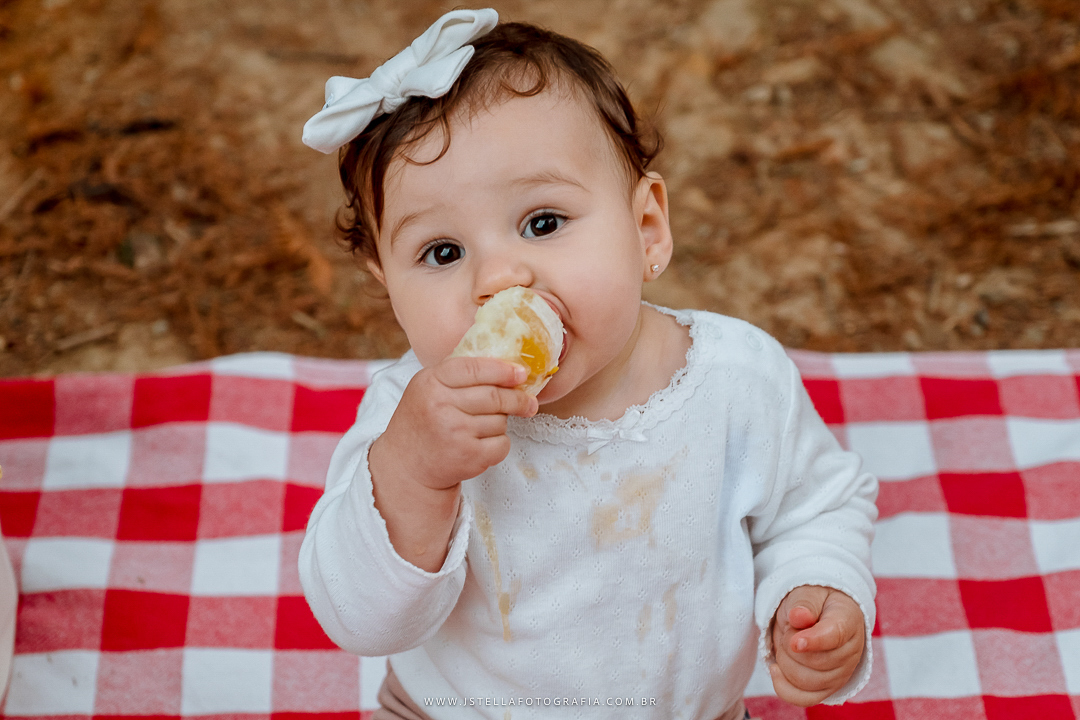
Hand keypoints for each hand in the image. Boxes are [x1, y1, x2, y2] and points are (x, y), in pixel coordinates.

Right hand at [368, 357, 536, 570]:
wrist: (406, 466)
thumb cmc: (422, 422)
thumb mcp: (427, 388)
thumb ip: (458, 374)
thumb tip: (507, 365)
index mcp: (430, 382)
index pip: (475, 368)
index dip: (503, 370)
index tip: (521, 373)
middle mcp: (441, 406)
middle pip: (494, 396)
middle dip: (517, 399)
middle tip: (529, 403)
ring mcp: (455, 432)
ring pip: (500, 420)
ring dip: (500, 423)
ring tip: (482, 428)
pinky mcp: (468, 456)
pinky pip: (502, 443)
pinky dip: (500, 444)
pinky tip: (483, 444)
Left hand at [768, 585, 865, 706]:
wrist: (819, 613)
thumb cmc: (813, 602)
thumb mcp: (807, 593)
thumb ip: (804, 604)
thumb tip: (799, 617)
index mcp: (848, 620)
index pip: (834, 636)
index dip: (813, 640)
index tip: (793, 640)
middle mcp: (851, 651)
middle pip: (816, 662)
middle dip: (789, 644)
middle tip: (788, 629)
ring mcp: (841, 673)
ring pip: (807, 682)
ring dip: (785, 662)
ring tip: (785, 643)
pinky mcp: (828, 688)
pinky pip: (805, 698)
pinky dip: (784, 687)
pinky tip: (775, 669)